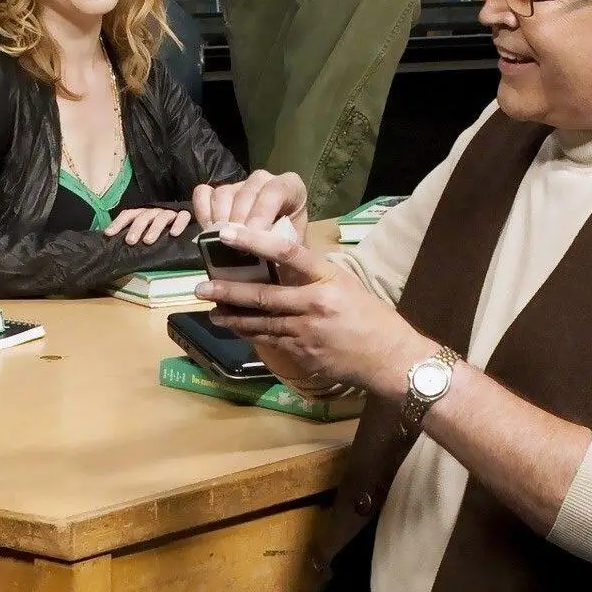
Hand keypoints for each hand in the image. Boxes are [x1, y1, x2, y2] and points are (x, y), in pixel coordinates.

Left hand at [103, 205, 191, 245]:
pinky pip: (183, 217)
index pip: (128, 215)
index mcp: (142, 214)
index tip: (108, 234)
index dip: (117, 223)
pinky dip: (179, 224)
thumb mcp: (144, 233)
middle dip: (136, 228)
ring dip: (154, 229)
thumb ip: (133, 236)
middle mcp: (154, 212)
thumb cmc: (159, 232)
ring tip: (148, 241)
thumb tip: (114, 243)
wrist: (185, 220)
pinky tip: (174, 234)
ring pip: (161, 217)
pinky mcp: (184, 215)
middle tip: (130, 241)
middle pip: (143, 216)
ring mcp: (169, 213)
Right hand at [191, 170, 309, 250]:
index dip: (262, 212)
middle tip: (237, 246)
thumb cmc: (289, 246)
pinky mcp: (218, 190)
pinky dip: (203, 213)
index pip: (276, 190)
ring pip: (224, 193)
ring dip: (221, 221)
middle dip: (240, 222)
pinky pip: (203, 194)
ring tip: (224, 243)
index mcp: (291, 186)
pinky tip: (209, 231)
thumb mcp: (293, 246)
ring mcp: (239, 184)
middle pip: (247, 192)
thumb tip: (257, 252)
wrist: (279, 249)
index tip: (253, 235)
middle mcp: (264, 179)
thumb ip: (280, 245)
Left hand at [193, 216, 424, 398]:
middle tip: (201, 287)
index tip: (227, 232)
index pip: (287, 252)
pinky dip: (253, 335)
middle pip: (263, 295)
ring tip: (212, 311)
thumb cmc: (370, 317)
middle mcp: (315, 304)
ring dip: (233, 317)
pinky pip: (272, 342)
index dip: (255, 241)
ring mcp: (307, 332)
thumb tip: (279, 266)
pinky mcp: (304, 355)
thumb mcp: (345, 285)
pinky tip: (239, 331)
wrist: (391, 358)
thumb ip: (313, 276)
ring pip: (260, 323)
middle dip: (227, 291)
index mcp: (328, 278)